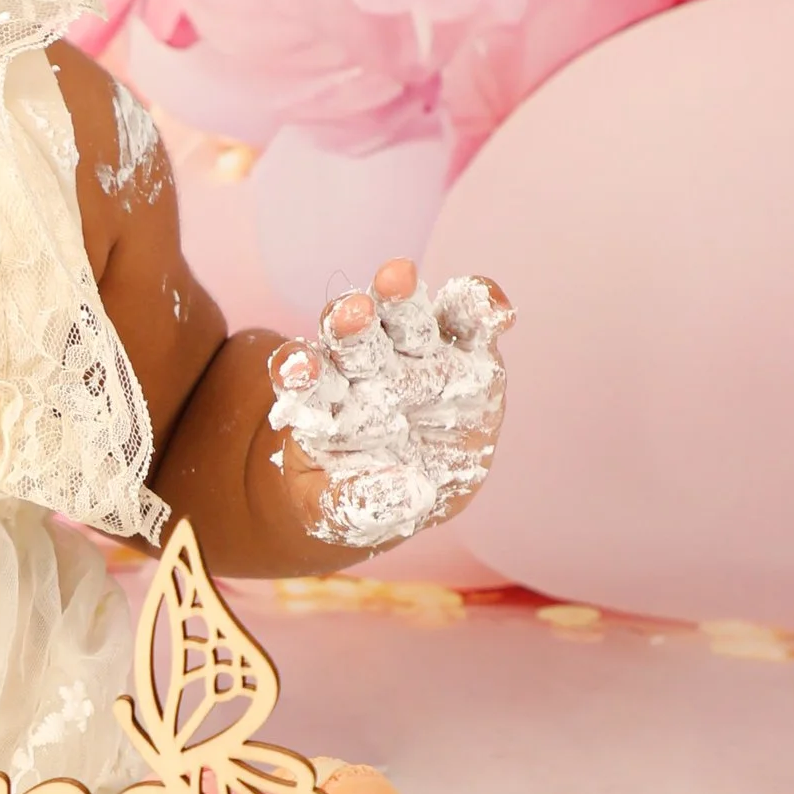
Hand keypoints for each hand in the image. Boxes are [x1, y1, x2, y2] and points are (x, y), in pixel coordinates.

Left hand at [262, 259, 511, 551]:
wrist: (405, 493)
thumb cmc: (359, 499)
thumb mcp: (344, 515)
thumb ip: (359, 505)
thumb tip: (408, 491)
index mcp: (325, 401)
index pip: (309, 379)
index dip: (302, 371)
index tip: (299, 369)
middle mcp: (367, 370)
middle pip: (355, 338)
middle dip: (351, 324)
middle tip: (351, 313)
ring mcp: (418, 357)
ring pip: (406, 320)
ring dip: (402, 299)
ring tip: (398, 279)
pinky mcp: (469, 354)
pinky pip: (472, 321)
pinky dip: (480, 307)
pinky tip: (493, 309)